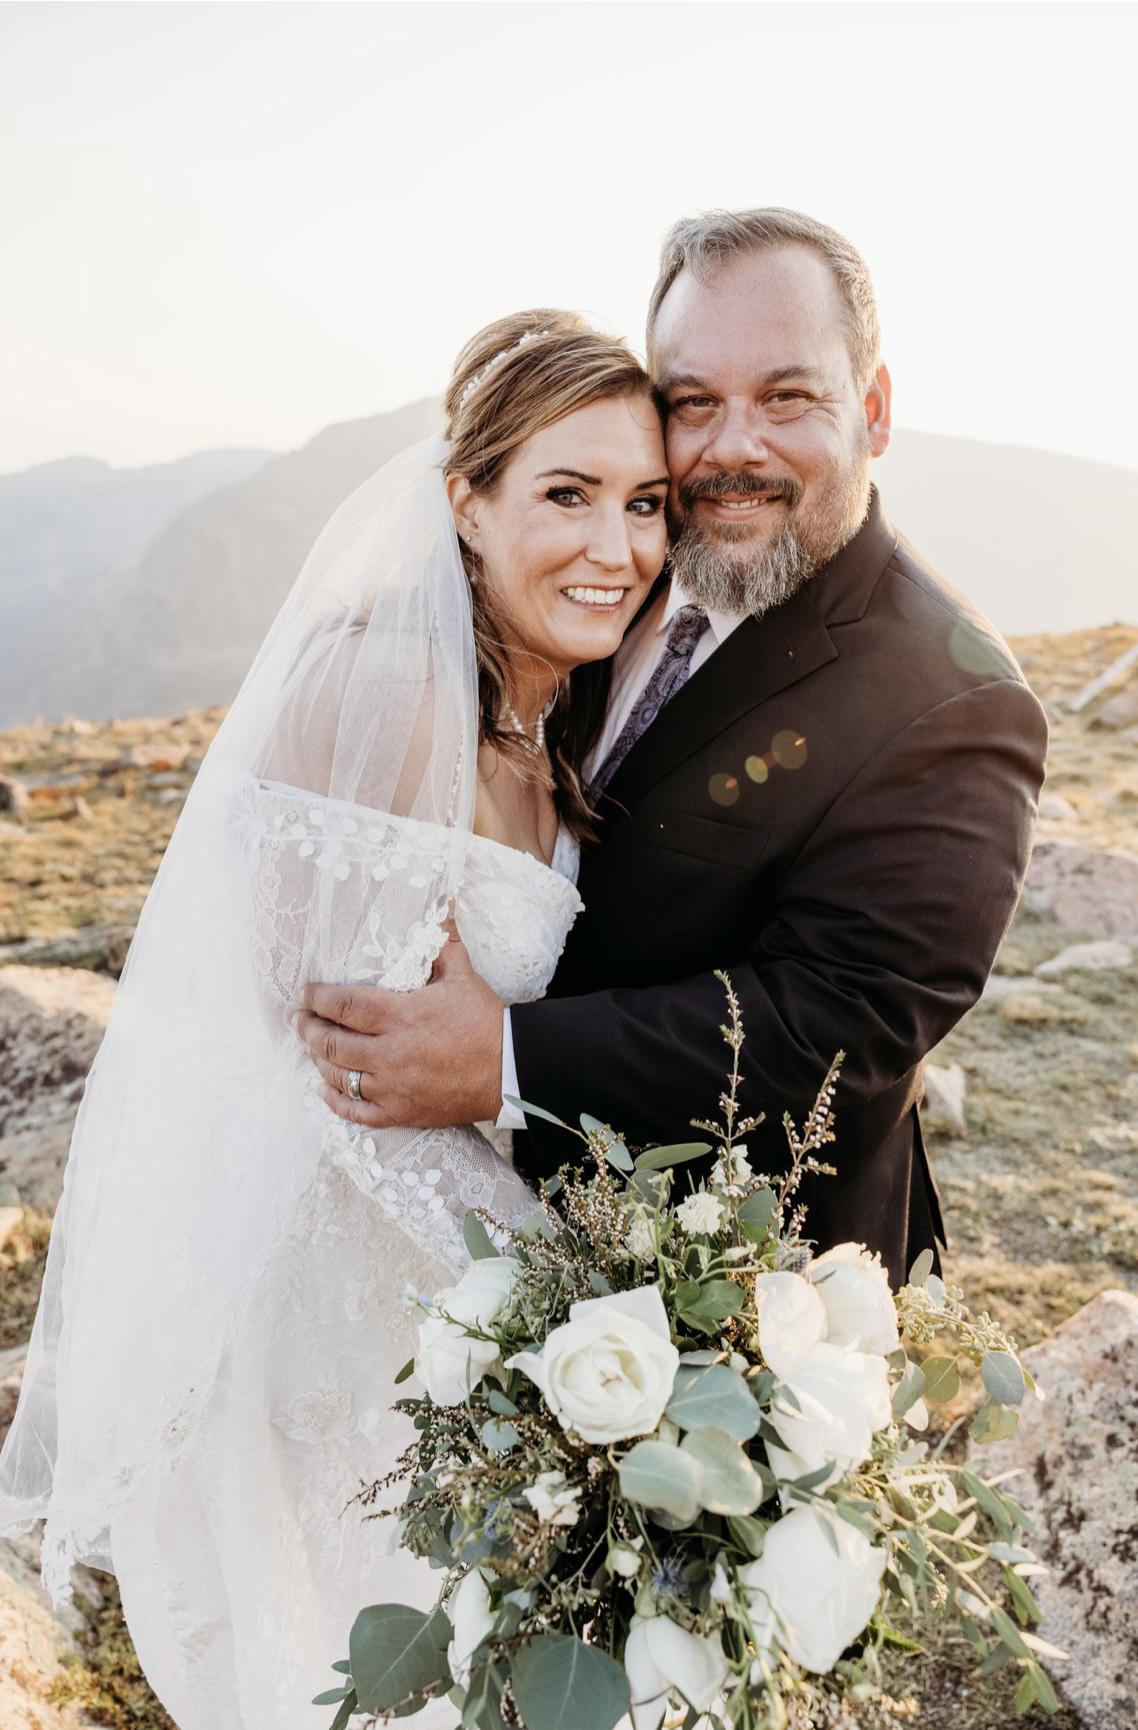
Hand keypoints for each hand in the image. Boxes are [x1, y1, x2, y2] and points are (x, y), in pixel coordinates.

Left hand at [295, 920, 505, 1128]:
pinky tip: (324, 1088)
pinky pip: (356, 1113)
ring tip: (310, 1047)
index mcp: (401, 1015)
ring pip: (338, 1076)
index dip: (317, 998)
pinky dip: (335, 1102)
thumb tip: (440, 905)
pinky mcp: (401, 1112)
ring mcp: (393, 1086)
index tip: (305, 993)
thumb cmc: (485, 1021)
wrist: (510, 1071)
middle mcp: (390, 1053)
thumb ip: (441, 942)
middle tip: (298, 1020)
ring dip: (318, 1060)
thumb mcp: (462, 974)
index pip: (343, 1004)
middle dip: (308, 1029)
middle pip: (331, 1042)